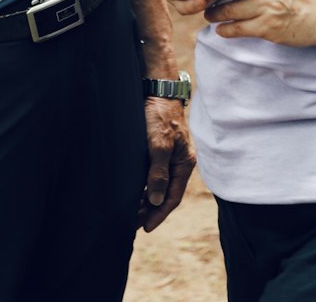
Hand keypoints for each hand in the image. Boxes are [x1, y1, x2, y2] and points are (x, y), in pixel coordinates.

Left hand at [137, 98, 195, 231]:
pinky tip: (134, 191)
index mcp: (184, 163)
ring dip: (146, 200)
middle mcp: (179, 162)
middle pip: (166, 193)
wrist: (157, 88)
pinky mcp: (159, 148)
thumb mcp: (159, 144)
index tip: (145, 228)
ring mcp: (170, 155)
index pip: (172, 197)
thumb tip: (154, 201)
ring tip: (131, 212)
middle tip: (134, 224)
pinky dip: (144, 185)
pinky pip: (153, 174)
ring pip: (159, 184)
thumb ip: (158, 173)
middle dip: (151, 210)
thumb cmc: (160, 115)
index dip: (159, 214)